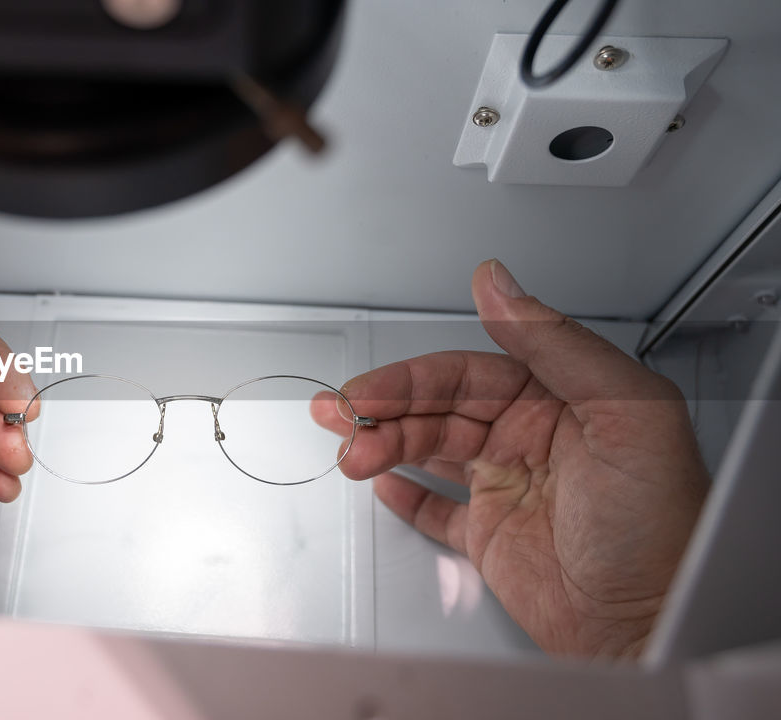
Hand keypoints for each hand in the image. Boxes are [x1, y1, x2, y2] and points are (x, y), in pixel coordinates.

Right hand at [313, 260, 708, 657]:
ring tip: (350, 457)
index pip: (468, 373)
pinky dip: (407, 495)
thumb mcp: (625, 413)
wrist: (654, 627)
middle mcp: (532, 436)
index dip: (412, 379)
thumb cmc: (660, 527)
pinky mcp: (493, 538)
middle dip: (383, 410)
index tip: (370, 389)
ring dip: (383, 447)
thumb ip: (556, 342)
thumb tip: (497, 284)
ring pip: (429, 451)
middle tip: (340, 416)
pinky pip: (439, 508)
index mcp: (562, 398)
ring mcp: (509, 487)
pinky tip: (382, 483)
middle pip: (439, 408)